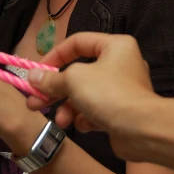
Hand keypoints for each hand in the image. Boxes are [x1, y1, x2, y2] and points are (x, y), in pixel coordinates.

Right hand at [25, 32, 156, 160]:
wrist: (142, 130)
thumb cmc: (108, 94)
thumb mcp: (73, 80)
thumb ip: (51, 78)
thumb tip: (31, 76)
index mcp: (114, 46)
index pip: (77, 42)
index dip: (54, 56)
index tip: (36, 72)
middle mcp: (120, 64)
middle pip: (79, 73)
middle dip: (55, 89)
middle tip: (34, 102)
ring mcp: (122, 89)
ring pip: (85, 94)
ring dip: (68, 107)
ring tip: (60, 121)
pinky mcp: (121, 112)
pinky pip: (96, 110)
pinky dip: (85, 118)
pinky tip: (82, 125)